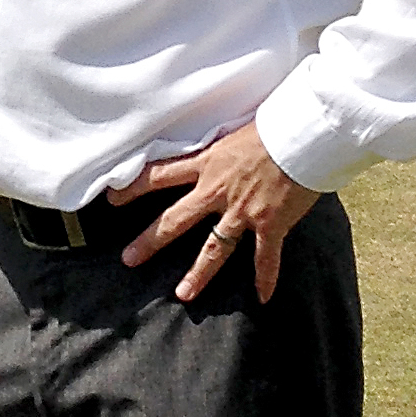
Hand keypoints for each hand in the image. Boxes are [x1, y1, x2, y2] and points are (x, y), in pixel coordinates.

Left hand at [107, 123, 318, 303]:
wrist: (303, 130)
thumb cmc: (274, 119)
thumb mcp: (234, 126)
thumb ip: (220, 142)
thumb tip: (216, 142)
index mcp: (207, 161)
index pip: (159, 174)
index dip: (133, 187)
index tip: (112, 199)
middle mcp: (218, 189)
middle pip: (175, 219)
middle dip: (150, 241)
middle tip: (128, 259)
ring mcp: (243, 210)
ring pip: (214, 248)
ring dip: (198, 273)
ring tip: (183, 294)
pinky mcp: (271, 223)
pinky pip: (266, 257)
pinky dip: (266, 278)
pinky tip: (263, 298)